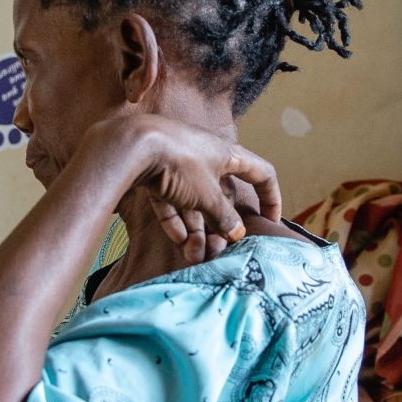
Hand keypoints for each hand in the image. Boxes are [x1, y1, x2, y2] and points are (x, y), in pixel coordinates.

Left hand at [107, 114, 283, 263]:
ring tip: (193, 256)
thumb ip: (224, 216)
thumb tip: (237, 232)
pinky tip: (177, 240)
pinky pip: (171, 201)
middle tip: (216, 252)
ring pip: (195, 203)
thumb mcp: (207, 195)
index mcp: (228, 154)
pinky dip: (175, 220)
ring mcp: (179, 165)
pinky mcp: (155, 173)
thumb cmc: (179, 162)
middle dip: (220, 228)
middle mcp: (206, 157)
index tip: (271, 223)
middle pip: (222, 197)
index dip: (270, 197)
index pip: (261, 173)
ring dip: (196, 231)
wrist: (131, 146)